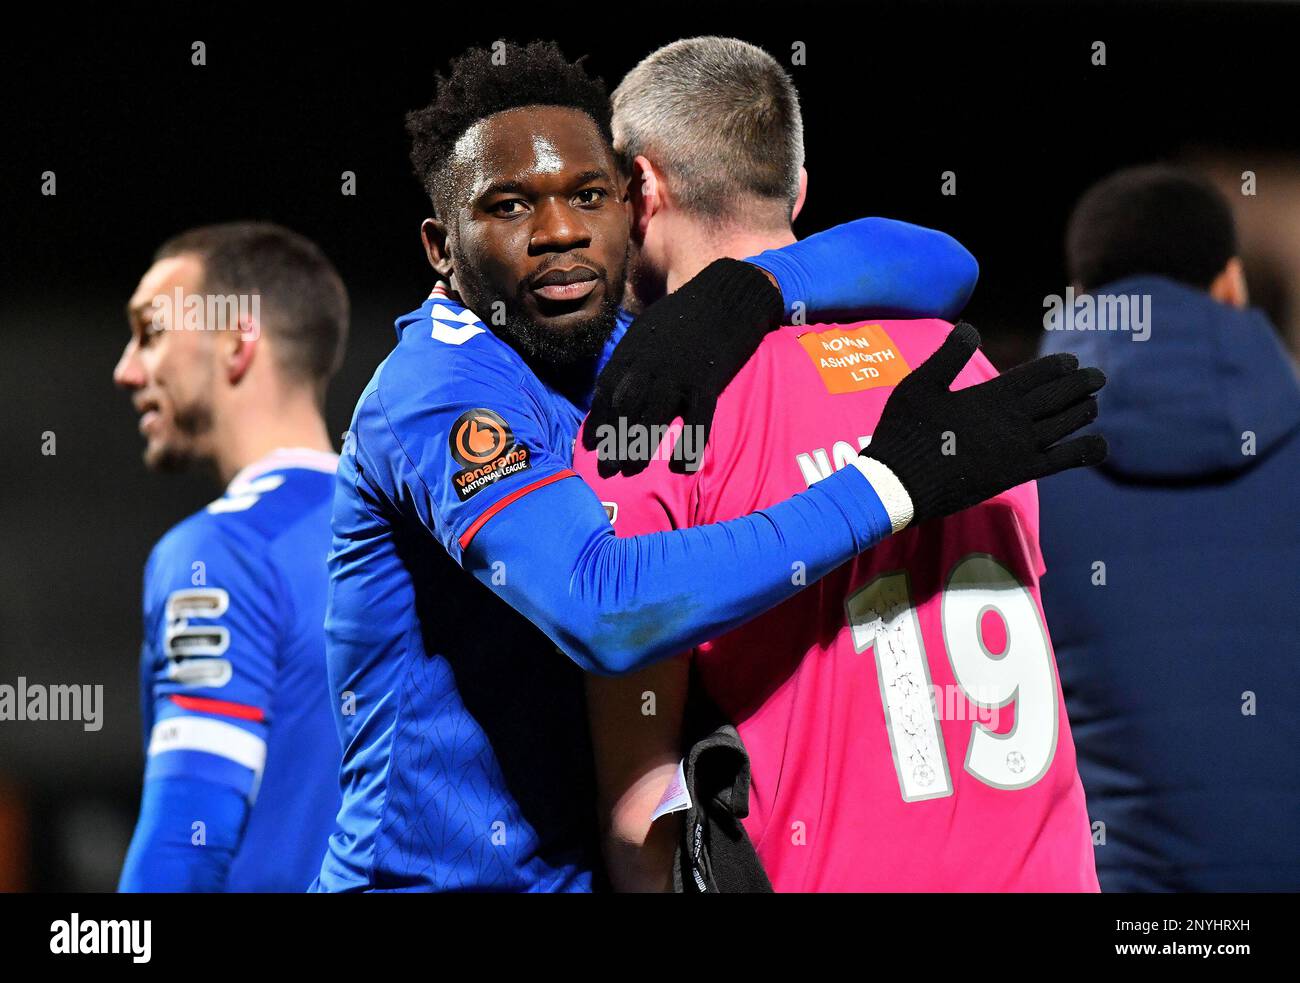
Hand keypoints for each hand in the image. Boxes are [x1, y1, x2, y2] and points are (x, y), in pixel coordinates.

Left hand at [581, 259, 782, 478]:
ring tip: (630, 471)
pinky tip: (682, 466)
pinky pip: (697, 420)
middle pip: (624, 409)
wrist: (727, 294)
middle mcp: (649, 364)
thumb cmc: (689, 312)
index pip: (607, 389)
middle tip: (606, 469)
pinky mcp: (707, 381)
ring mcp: (678, 374)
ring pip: (652, 418)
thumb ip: (635, 355)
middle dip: (612, 440)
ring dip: (638, 448)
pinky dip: (689, 445)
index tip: (591, 443)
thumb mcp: (650, 327)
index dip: (598, 418)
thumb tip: (618, 380)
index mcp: (634, 349)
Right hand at [864, 322, 1106, 525]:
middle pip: (1058, 396)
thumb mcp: (919, 385)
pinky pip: (1062, 460)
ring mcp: (1019, 448)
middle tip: (1098, 377)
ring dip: (1083, 411)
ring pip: (1065, 424)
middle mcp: (1013, 419)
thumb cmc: (905, 431)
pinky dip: (1084, 451)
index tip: (1072, 361)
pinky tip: (1100, 445)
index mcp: (991, 395)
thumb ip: (948, 356)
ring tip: (1094, 404)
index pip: (1037, 374)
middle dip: (1081, 384)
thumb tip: (971, 328)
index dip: (1059, 366)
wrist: (902, 483)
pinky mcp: (1017, 473)